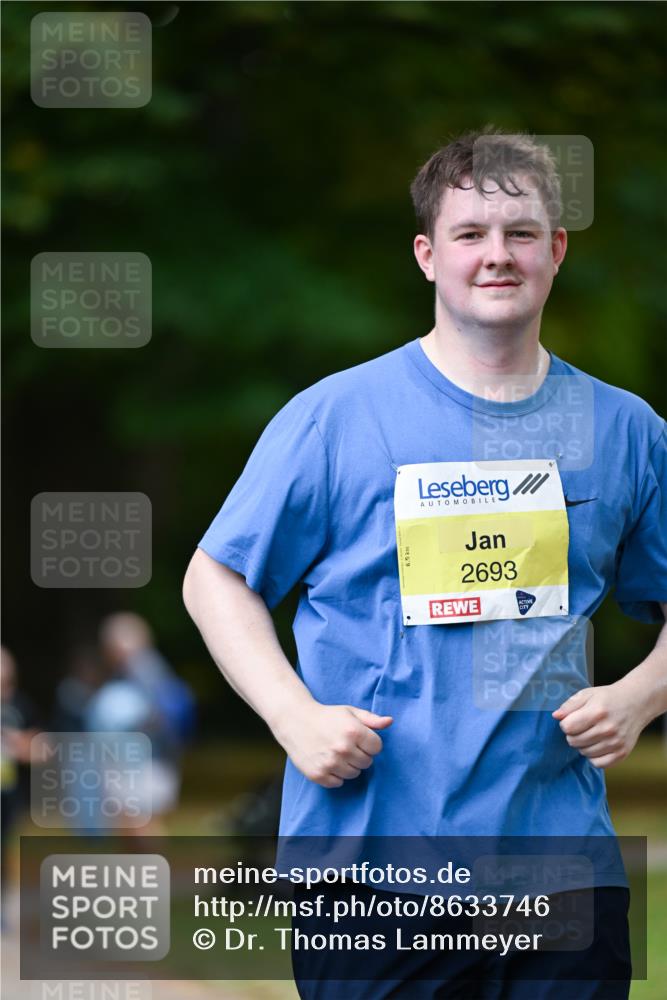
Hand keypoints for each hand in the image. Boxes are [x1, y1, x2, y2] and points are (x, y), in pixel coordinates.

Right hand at [274, 702, 392, 787]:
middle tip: (346, 744)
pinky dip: (335, 775)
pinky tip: (327, 761)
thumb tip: (390, 722)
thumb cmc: (326, 716)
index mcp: (353, 731)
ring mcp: (330, 763)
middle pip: (367, 762)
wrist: (294, 720)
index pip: (377, 748)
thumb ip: (371, 719)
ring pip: (354, 774)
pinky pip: (338, 783)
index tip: (358, 738)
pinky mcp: (318, 775)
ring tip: (336, 752)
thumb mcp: (349, 712)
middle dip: (360, 754)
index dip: (369, 742)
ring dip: (348, 765)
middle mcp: (343, 748)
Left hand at [552, 684, 645, 768]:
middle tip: (582, 727)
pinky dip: (594, 757)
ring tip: (591, 734)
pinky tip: (597, 745)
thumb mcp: (587, 694)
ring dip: (583, 745)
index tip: (572, 720)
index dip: (565, 724)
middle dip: (573, 735)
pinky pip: (598, 764)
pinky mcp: (622, 753)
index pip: (568, 727)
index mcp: (598, 712)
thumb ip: (569, 705)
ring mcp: (616, 742)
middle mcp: (608, 729)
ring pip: (584, 753)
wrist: (636, 703)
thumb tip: (556, 716)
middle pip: (574, 741)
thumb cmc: (607, 699)